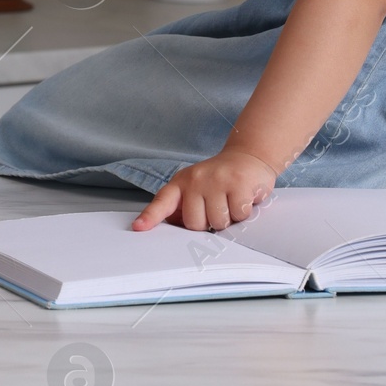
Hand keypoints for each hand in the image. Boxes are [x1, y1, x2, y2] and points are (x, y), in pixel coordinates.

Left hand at [131, 149, 275, 231]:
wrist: (247, 157)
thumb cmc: (219, 180)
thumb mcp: (195, 189)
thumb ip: (183, 207)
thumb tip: (174, 225)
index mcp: (180, 183)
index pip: (162, 202)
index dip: (150, 217)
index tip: (138, 228)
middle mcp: (195, 179)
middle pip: (195, 223)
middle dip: (208, 223)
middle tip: (216, 206)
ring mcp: (216, 179)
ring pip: (218, 222)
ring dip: (228, 218)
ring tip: (229, 201)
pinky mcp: (237, 182)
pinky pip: (238, 215)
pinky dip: (243, 212)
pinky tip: (242, 197)